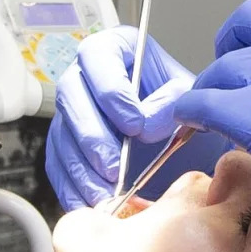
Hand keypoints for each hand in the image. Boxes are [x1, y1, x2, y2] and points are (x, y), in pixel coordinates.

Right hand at [45, 27, 223, 211]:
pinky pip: (58, 164)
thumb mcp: (193, 100)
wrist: (188, 145)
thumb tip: (144, 120)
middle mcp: (89, 76)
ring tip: (107, 193)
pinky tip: (93, 201)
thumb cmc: (188, 113)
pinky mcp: (66, 144)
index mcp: (119, 50)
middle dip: (92, 136)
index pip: (98, 56)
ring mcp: (74, 111)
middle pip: (71, 95)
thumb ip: (174, 101)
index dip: (111, 89)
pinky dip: (73, 187)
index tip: (134, 123)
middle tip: (115, 167)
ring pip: (61, 133)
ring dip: (82, 168)